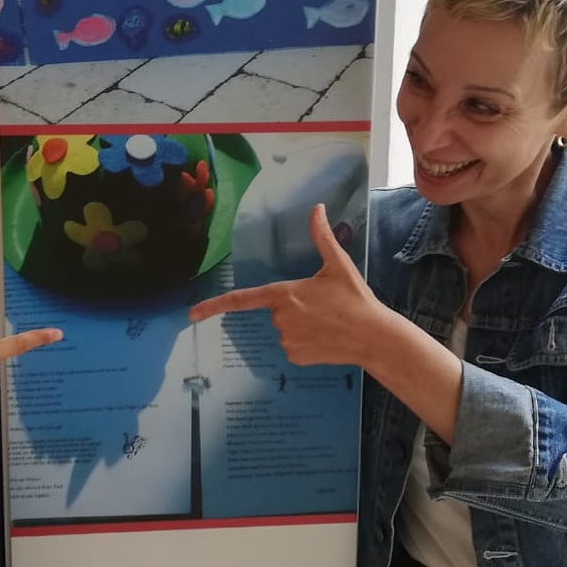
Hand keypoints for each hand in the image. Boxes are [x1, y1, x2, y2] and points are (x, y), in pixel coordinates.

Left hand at [189, 205, 382, 366]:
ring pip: (285, 329)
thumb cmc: (356, 299)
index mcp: (286, 295)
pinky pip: (294, 347)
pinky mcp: (296, 357)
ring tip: (329, 321)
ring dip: (301, 325)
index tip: (192, 314)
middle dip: (293, 307)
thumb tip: (317, 208)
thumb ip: (322, 237)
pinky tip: (327, 338)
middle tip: (323, 306)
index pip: (242, 299)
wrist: (374, 337)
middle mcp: (281, 319)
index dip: (214, 306)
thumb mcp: (338, 265)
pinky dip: (307, 342)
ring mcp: (287, 341)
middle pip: (276, 310)